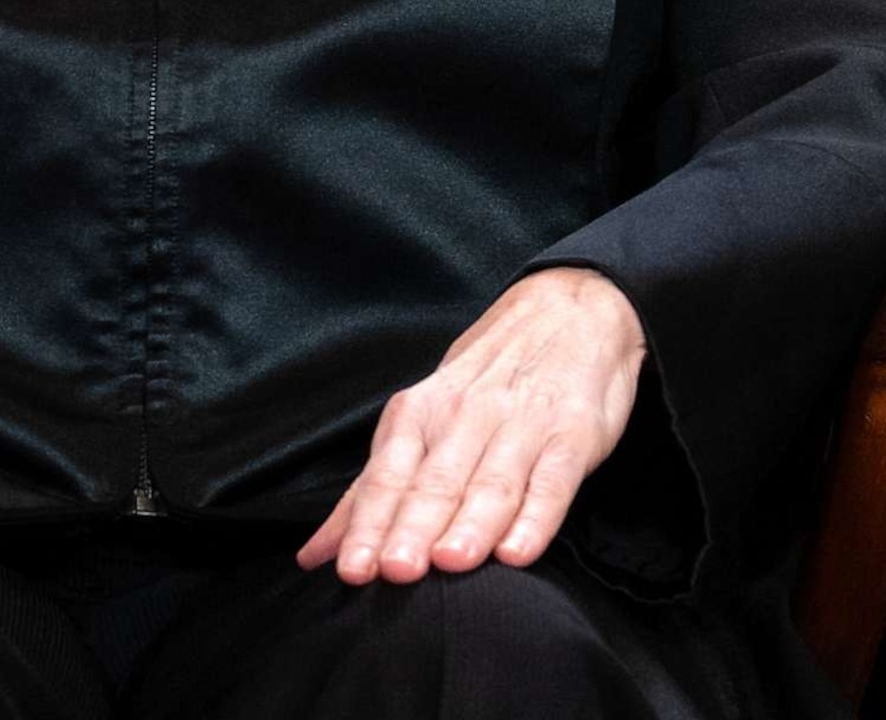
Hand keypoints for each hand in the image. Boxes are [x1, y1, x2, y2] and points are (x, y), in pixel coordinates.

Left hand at [298, 266, 643, 584]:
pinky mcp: (571, 437)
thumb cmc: (484, 381)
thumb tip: (315, 554)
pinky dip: (536, 518)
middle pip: (434, 484)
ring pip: (490, 484)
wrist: (568, 313)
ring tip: (450, 563)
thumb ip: (370, 491)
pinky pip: (552, 483)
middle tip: (394, 571)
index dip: (368, 525)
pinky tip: (520, 552)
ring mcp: (521, 427)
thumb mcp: (421, 418)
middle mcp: (465, 419)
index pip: (386, 477)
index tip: (351, 570)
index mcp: (420, 414)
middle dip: (411, 529)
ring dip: (470, 526)